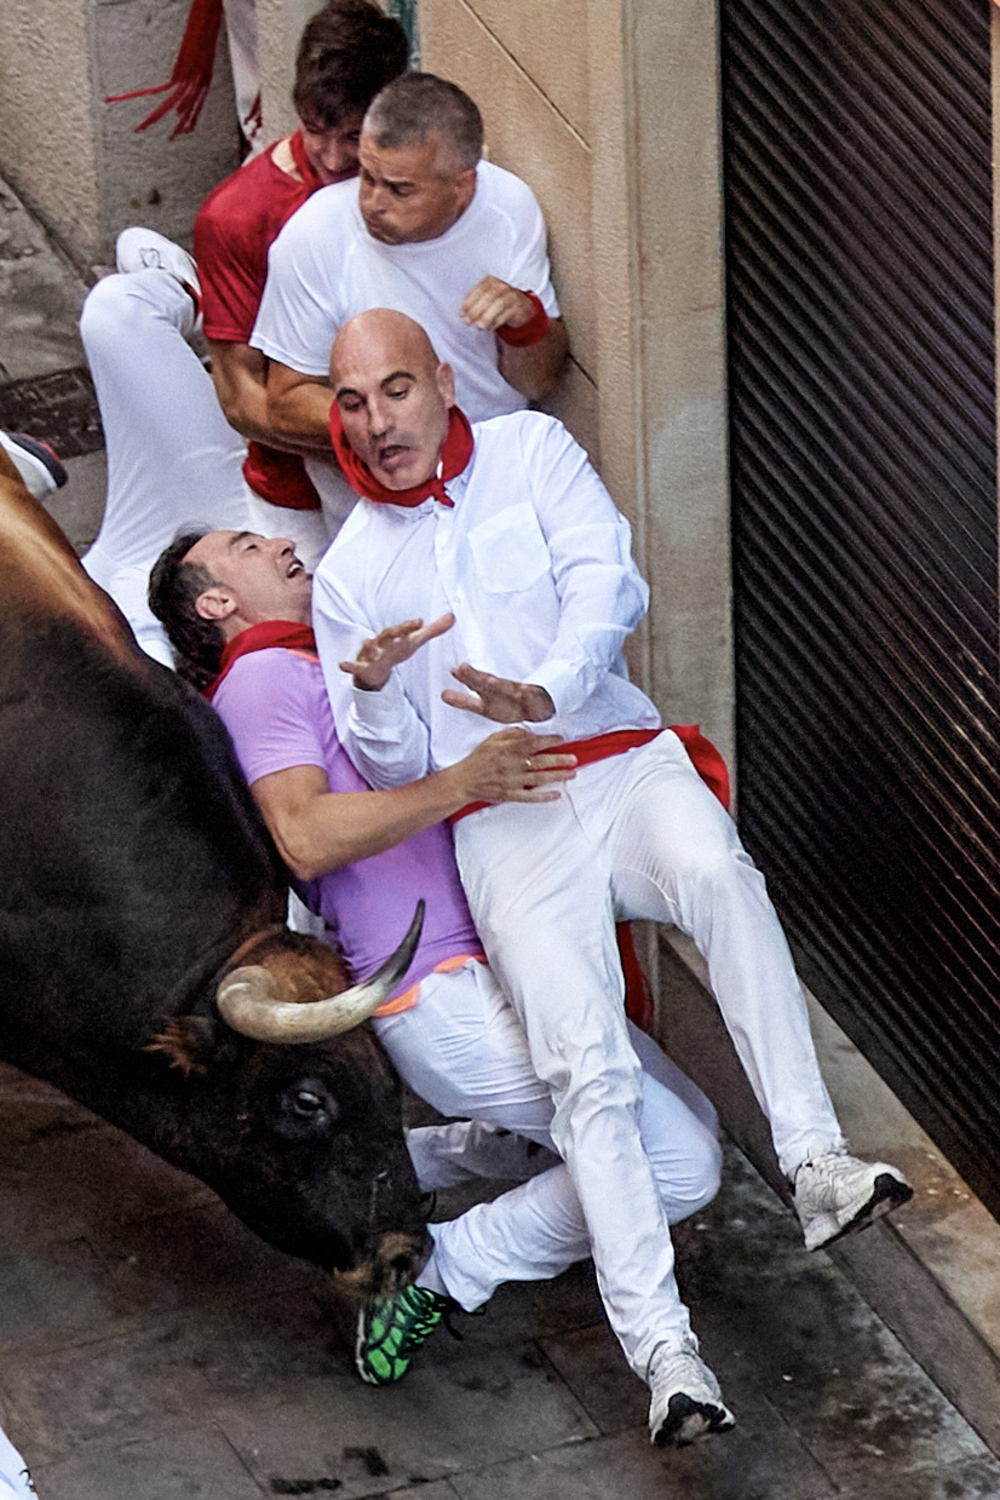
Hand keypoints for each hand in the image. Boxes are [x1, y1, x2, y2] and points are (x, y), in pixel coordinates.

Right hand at [340, 613, 454, 690]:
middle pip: (388, 635)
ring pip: (370, 649)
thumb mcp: (415, 642)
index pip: (404, 629)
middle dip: (395, 632)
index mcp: (396, 637)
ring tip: (366, 642)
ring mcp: (371, 654)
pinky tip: (342, 665)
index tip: (420, 621)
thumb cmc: (397, 651)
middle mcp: (383, 642)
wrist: (376, 668)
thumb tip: (453, 616)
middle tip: (402, 629)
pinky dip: (348, 666)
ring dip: (369, 646)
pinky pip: (354, 667)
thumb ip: (434, 630)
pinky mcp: (361, 667)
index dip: (410, 625)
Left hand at [442, 663, 554, 722]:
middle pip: (488, 682)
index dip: (466, 678)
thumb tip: (443, 694)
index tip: (454, 671)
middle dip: (476, 677)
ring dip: (497, 684)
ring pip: (507, 688)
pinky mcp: (533, 698)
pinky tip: (522, 690)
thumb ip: (464, 701)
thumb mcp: (484, 706)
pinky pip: (528, 696)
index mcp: (490, 693)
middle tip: (462, 669)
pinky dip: (524, 693)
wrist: (541, 709)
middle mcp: (502, 690)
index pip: (476, 684)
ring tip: (489, 682)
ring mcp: (519, 693)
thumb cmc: (511, 706)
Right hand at [449, 727, 575, 805]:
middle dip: (560, 760)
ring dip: (557, 776)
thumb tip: (529, 731)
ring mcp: (513, 781)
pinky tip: (557, 795)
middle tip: (574, 759)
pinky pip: (530, 797)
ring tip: (572, 774)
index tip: (562, 739)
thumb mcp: (493, 739)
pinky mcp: (510, 795)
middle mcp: (513, 765)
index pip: (534, 742)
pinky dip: (544, 797)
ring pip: (540, 778)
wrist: (464, 780)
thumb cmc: (479, 758)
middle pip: (542, 761)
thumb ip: (511, 734)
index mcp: (509, 749)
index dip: (550, 740)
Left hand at [460, 276, 535, 332]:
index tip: (462, 313)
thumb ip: (475, 303)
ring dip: (487, 316)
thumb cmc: (499, 302)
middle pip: (488, 297)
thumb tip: (463, 314)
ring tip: (479, 326)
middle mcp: (502, 286)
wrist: (521, 306)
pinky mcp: (518, 307)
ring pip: (498, 304)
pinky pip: (506, 314)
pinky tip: (489, 328)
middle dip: (476, 310)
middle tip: (468, 322)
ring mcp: (511, 295)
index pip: (479, 290)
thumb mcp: (487, 298)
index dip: (469, 302)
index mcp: (491, 281)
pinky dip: (496, 322)